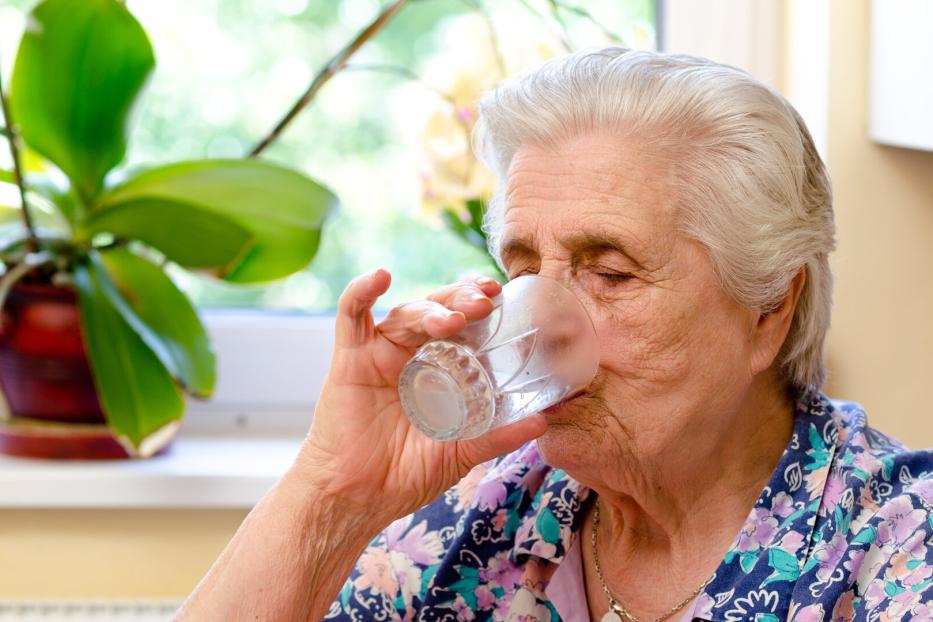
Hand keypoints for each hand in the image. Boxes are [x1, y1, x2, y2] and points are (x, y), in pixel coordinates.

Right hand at [295, 269, 546, 522]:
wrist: (359, 499)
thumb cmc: (405, 476)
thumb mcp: (461, 453)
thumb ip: (498, 436)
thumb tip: (544, 421)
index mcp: (437, 368)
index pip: (461, 324)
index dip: (480, 305)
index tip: (503, 296)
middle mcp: (409, 354)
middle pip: (437, 310)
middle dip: (462, 299)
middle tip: (485, 302)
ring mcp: (379, 354)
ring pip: (406, 313)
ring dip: (432, 309)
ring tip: (455, 319)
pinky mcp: (350, 360)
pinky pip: (351, 316)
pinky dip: (361, 291)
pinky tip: (380, 276)